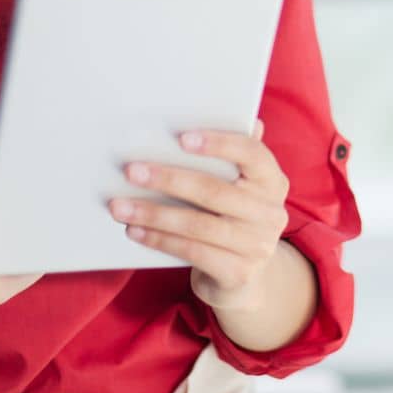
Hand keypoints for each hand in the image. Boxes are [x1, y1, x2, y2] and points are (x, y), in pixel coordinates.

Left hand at [109, 118, 290, 311]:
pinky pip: (191, 251)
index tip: (182, 138)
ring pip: (196, 225)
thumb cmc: (233, 216)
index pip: (252, 154)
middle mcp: (270, 213)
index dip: (219, 144)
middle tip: (131, 171)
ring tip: (119, 206)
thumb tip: (233, 116)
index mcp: (273, 181)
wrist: (248, 276)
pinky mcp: (238, 274)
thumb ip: (232, 156)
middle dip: (167, 179)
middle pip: (213, 191)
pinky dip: (159, 240)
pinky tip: (134, 230)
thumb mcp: (240, 186)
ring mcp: (257, 246)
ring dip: (153, 214)